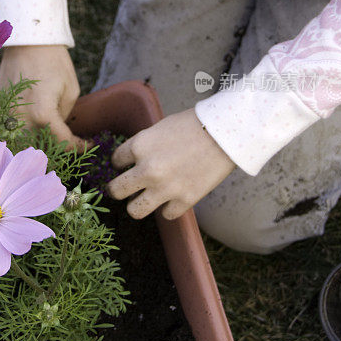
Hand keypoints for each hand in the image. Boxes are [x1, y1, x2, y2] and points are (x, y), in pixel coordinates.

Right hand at [0, 45, 85, 150]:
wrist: (27, 42)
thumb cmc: (53, 63)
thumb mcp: (71, 91)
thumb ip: (65, 119)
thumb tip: (59, 134)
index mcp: (42, 114)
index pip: (64, 144)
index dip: (80, 147)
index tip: (89, 144)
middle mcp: (20, 120)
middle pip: (39, 154)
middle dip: (58, 154)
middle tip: (69, 147)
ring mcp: (3, 119)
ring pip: (19, 151)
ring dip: (35, 153)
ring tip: (49, 145)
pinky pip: (1, 140)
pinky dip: (12, 145)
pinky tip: (25, 142)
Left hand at [107, 108, 235, 219]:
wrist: (225, 133)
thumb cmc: (194, 125)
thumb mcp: (160, 128)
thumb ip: (144, 145)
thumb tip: (134, 160)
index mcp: (139, 146)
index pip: (115, 161)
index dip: (120, 163)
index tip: (126, 165)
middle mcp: (147, 169)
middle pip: (116, 190)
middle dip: (118, 189)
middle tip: (126, 187)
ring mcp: (165, 188)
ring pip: (134, 211)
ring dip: (137, 204)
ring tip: (144, 198)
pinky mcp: (184, 200)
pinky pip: (165, 215)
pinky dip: (168, 208)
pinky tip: (173, 198)